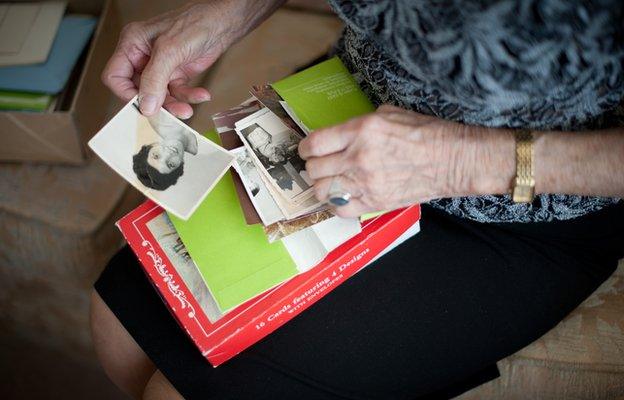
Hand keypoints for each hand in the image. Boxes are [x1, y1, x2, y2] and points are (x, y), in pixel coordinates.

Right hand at [102, 0, 283, 117]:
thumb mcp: (170, 51)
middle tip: (170, 114)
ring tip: (188, 109)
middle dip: (156, 103)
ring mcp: (161, 67)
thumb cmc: (195, 23)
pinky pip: (178, 93)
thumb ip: (154, 79)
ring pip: (160, 96)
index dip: (127, 94)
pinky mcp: (177, 74)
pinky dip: (189, 96)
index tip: (143, 106)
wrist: (223, 23)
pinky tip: (201, 94)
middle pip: (139, 90)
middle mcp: (143, 57)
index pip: (115, 76)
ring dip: (175, 105)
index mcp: (132, 45)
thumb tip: (146, 106)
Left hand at [298, 105, 514, 217]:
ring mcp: (365, 183)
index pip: (315, 143)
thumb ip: (359, 125)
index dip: (305, 147)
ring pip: (322, 191)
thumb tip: (341, 134)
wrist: (452, 160)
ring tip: (329, 181)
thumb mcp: (389, 115)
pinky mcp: (375, 202)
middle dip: (312, 166)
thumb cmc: (426, 134)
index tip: (307, 149)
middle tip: (318, 164)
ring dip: (321, 186)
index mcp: (360, 131)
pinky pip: (340, 209)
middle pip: (314, 169)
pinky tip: (343, 196)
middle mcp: (358, 158)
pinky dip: (336, 204)